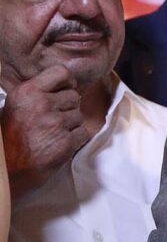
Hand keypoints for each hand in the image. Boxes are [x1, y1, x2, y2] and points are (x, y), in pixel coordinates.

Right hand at [1, 65, 88, 196]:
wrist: (5, 169)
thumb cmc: (8, 138)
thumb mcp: (15, 106)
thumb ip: (37, 92)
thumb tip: (65, 84)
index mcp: (27, 91)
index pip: (62, 72)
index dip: (68, 82)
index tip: (64, 91)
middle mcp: (42, 104)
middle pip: (74, 97)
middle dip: (67, 108)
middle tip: (52, 121)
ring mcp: (55, 123)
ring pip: (79, 116)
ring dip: (70, 125)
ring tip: (51, 134)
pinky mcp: (65, 142)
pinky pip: (83, 133)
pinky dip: (75, 139)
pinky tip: (57, 144)